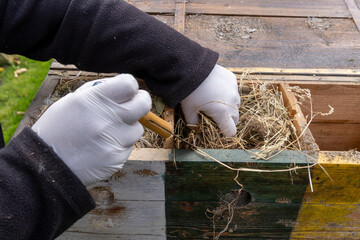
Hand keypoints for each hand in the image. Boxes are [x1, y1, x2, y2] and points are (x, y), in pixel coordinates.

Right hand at [32, 74, 150, 185]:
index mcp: (94, 100)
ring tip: (107, 132)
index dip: (130, 86)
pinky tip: (102, 147)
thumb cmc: (58, 129)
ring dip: (127, 128)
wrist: (48, 166)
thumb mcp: (72, 102)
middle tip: (134, 105)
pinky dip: (119, 145)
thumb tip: (123, 89)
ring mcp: (114, 140)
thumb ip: (99, 93)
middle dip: (141, 102)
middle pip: (144, 104)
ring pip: (137, 129)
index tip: (126, 91)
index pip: (130, 84)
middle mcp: (107, 119)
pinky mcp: (117, 158)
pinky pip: (128, 146)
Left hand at [181, 64, 239, 136]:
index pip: (231, 131)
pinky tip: (215, 88)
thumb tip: (195, 127)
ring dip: (228, 106)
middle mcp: (232, 102)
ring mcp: (234, 90)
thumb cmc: (189, 92)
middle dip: (227, 120)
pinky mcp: (233, 79)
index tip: (218, 129)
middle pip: (235, 119)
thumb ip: (193, 122)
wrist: (191, 68)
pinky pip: (234, 91)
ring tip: (215, 101)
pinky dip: (227, 93)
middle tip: (214, 116)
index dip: (224, 132)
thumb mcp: (188, 110)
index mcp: (222, 113)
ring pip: (236, 105)